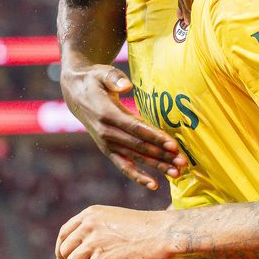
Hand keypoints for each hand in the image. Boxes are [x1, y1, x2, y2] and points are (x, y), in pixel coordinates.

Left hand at [56, 205, 177, 258]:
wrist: (164, 235)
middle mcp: (89, 226)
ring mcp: (93, 244)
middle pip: (66, 252)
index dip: (61, 249)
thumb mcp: (116, 220)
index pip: (64, 233)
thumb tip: (76, 252)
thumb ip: (95, 230)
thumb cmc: (146, 230)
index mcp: (91, 214)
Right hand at [61, 60, 186, 189]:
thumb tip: (127, 85)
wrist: (75, 94)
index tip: (174, 145)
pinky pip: (124, 166)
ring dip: (157, 167)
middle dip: (163, 155)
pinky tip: (154, 185)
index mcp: (107, 114)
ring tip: (177, 174)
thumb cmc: (94, 80)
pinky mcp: (108, 150)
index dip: (155, 137)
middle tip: (183, 162)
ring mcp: (107, 144)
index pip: (136, 128)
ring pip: (135, 158)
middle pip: (139, 147)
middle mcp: (106, 133)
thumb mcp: (101, 73)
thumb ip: (114, 78)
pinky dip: (138, 176)